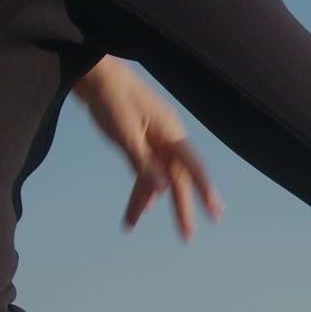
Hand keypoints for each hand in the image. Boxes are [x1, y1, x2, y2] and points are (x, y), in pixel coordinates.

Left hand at [74, 56, 224, 240]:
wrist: (94, 74)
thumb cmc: (111, 99)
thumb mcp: (125, 134)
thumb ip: (144, 163)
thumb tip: (164, 190)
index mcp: (170, 133)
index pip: (193, 167)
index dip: (205, 191)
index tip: (216, 213)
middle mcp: (167, 138)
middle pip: (178, 178)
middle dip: (181, 209)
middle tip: (187, 238)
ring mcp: (154, 138)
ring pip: (157, 176)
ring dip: (146, 201)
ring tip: (130, 226)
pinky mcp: (139, 139)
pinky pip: (144, 169)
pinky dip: (140, 188)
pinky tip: (137, 208)